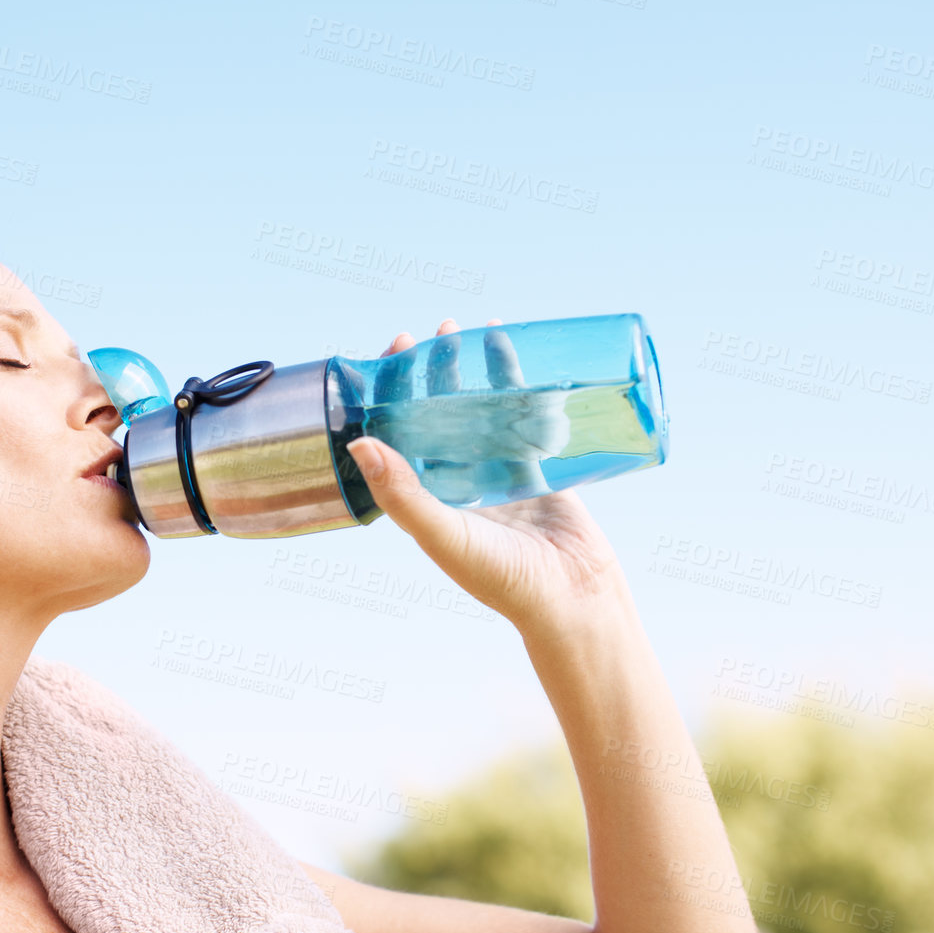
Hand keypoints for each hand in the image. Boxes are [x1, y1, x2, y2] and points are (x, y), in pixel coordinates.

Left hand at [344, 319, 630, 642]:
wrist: (575, 602)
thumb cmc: (504, 580)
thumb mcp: (444, 535)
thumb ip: (402, 494)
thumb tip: (358, 443)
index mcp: (425, 498)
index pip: (399, 432)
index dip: (394, 391)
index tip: (396, 351)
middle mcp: (457, 482)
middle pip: (439, 414)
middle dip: (436, 372)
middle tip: (438, 332)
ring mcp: (498, 474)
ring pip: (481, 411)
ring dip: (477, 372)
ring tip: (475, 330)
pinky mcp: (538, 470)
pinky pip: (526, 418)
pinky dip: (521, 386)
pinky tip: (519, 356)